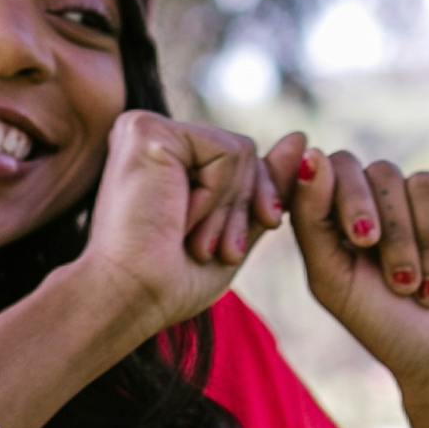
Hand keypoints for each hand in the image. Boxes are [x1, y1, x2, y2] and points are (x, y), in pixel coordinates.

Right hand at [75, 115, 298, 334]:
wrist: (128, 299)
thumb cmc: (170, 281)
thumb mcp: (233, 229)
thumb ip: (263, 184)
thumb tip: (300, 136)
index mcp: (163, 158)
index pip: (237, 160)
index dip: (249, 205)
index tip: (231, 251)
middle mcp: (151, 137)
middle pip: (244, 152)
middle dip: (245, 209)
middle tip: (219, 252)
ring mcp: (146, 128)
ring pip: (241, 151)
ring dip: (230, 209)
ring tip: (198, 243)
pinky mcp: (149, 130)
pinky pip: (228, 151)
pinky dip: (218, 196)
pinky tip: (182, 219)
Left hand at [286, 152, 428, 394]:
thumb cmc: (383, 326)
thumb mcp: (332, 279)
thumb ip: (311, 219)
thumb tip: (311, 152)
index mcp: (349, 211)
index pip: (338, 166)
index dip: (347, 195)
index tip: (360, 241)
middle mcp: (391, 198)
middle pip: (381, 172)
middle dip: (390, 231)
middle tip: (400, 283)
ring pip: (423, 184)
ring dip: (425, 244)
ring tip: (428, 290)